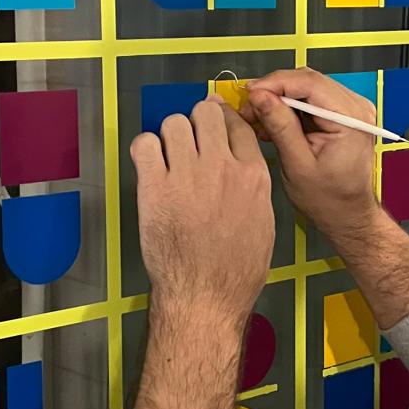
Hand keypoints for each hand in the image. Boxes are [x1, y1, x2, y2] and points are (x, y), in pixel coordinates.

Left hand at [131, 98, 273, 326]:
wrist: (206, 295)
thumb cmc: (237, 270)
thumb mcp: (264, 222)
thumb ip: (252, 186)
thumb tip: (240, 167)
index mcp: (253, 176)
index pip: (237, 124)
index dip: (223, 119)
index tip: (213, 124)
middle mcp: (221, 168)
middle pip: (205, 113)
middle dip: (197, 122)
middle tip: (190, 141)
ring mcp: (187, 176)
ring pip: (174, 123)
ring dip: (170, 136)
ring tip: (169, 157)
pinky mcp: (154, 188)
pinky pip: (145, 144)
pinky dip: (146, 149)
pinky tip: (150, 166)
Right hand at [244, 69, 408, 330]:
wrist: (348, 214)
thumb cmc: (326, 198)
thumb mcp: (297, 165)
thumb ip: (280, 127)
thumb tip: (259, 95)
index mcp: (351, 119)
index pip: (310, 84)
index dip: (275, 83)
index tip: (247, 93)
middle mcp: (357, 107)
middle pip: (309, 81)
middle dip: (274, 90)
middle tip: (247, 107)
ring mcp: (352, 108)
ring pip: (308, 87)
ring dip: (280, 98)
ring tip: (255, 116)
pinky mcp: (344, 113)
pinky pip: (312, 99)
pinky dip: (290, 107)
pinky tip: (271, 121)